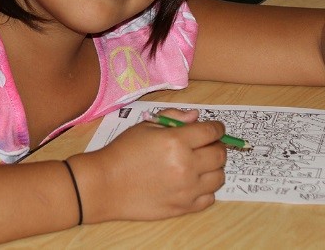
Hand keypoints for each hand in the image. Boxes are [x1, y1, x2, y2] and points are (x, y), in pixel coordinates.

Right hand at [73, 109, 226, 222]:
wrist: (105, 184)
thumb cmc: (123, 152)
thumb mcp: (145, 126)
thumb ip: (173, 117)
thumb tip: (196, 117)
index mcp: (177, 142)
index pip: (212, 132)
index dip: (217, 128)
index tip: (216, 129)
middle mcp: (186, 166)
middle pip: (220, 155)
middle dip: (217, 146)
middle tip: (208, 145)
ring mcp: (186, 189)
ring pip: (218, 177)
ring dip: (214, 168)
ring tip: (200, 165)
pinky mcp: (183, 208)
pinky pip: (209, 198)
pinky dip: (206, 190)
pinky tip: (193, 183)